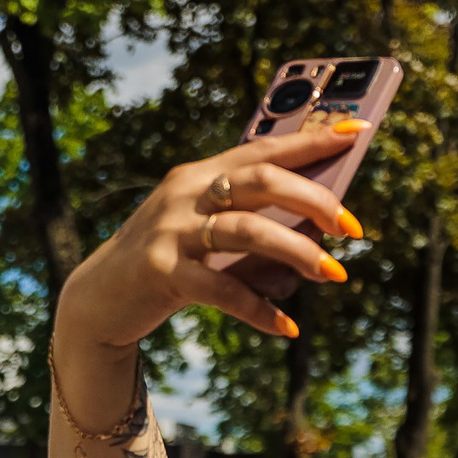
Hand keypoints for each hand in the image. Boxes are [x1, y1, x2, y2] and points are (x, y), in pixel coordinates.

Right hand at [51, 120, 365, 350]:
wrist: (100, 298)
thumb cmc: (168, 261)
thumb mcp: (203, 226)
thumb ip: (247, 217)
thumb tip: (319, 225)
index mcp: (201, 173)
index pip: (265, 147)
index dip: (313, 138)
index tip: (357, 130)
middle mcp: (187, 193)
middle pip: (263, 181)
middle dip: (316, 200)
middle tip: (352, 228)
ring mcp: (173, 231)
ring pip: (249, 231)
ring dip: (299, 252)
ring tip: (333, 273)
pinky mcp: (163, 273)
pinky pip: (224, 290)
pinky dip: (260, 309)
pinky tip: (287, 327)